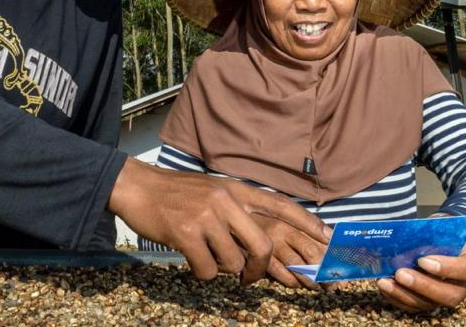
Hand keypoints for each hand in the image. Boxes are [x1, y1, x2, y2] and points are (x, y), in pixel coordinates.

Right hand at [107, 158, 330, 283]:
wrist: (137, 187)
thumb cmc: (175, 194)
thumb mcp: (212, 190)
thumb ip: (236, 209)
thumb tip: (258, 239)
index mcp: (235, 189)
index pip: (279, 205)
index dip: (306, 222)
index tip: (328, 237)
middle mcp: (225, 200)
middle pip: (263, 243)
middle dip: (260, 268)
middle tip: (249, 278)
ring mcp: (206, 216)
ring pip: (233, 262)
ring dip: (222, 269)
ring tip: (205, 256)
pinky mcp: (187, 233)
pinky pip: (208, 270)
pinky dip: (201, 272)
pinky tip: (190, 258)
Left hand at [375, 230, 465, 312]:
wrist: (451, 245)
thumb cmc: (447, 234)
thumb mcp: (446, 228)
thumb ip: (433, 232)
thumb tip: (407, 233)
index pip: (464, 270)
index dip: (444, 268)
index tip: (423, 260)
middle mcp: (462, 286)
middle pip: (446, 295)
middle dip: (421, 285)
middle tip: (400, 273)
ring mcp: (445, 296)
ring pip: (428, 304)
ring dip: (403, 294)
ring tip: (384, 281)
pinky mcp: (430, 302)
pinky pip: (414, 306)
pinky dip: (397, 298)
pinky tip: (384, 286)